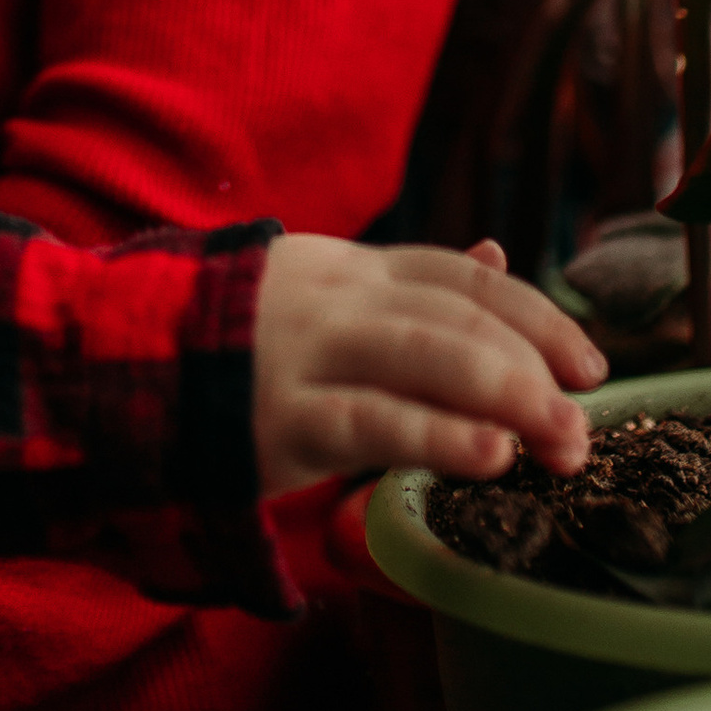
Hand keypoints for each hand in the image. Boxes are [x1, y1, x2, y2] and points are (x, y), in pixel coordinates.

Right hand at [253, 233, 603, 490]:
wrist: (120, 370)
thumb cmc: (238, 347)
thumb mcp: (327, 297)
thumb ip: (412, 287)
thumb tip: (500, 253)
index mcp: (352, 269)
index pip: (464, 278)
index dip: (536, 316)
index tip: (590, 364)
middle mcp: (339, 299)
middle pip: (461, 318)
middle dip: (535, 370)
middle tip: (583, 426)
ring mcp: (309, 353)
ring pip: (430, 358)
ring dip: (510, 399)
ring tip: (562, 443)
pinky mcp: (282, 416)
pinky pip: (376, 420)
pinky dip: (441, 435)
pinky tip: (490, 456)